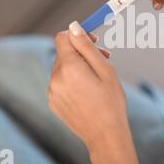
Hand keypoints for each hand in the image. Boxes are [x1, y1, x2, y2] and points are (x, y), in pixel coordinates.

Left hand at [49, 22, 143, 163]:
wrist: (105, 136)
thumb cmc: (111, 102)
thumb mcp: (105, 70)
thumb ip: (87, 47)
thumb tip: (73, 27)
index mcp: (69, 67)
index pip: (62, 37)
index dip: (78, 35)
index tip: (94, 41)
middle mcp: (55, 78)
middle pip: (64, 53)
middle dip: (82, 53)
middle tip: (104, 59)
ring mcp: (52, 92)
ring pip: (62, 68)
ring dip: (78, 67)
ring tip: (97, 79)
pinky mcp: (53, 103)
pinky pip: (61, 83)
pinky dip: (72, 82)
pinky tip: (88, 93)